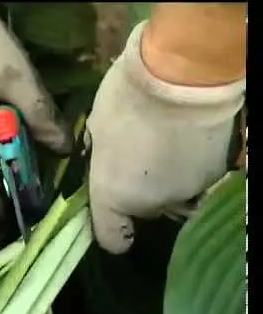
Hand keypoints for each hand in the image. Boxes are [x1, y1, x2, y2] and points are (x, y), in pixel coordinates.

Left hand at [85, 21, 245, 253]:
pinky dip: (189, 162)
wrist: (183, 74)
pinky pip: (196, 176)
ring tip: (165, 139)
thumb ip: (102, 156)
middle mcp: (152, 204)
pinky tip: (186, 135)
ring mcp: (187, 192)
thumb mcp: (97, 126)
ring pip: (172, 193)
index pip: (112, 239)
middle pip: (144, 210)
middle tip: (138, 153)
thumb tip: (109, 160)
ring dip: (167, 175)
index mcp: (114, 195)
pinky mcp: (217, 175)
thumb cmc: (126, 97)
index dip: (112, 229)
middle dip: (139, 189)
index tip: (114, 214)